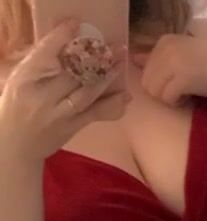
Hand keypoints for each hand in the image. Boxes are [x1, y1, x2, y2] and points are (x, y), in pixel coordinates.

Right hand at [0, 21, 127, 166]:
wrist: (16, 144)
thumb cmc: (18, 104)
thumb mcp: (21, 80)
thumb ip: (41, 63)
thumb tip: (68, 42)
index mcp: (25, 79)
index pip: (44, 54)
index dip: (60, 38)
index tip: (75, 25)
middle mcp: (43, 97)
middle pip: (71, 73)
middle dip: (93, 58)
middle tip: (112, 47)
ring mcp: (59, 114)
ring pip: (86, 93)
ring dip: (107, 77)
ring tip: (121, 63)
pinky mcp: (72, 127)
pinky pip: (94, 114)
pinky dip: (111, 105)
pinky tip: (125, 97)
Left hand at [132, 23, 206, 107]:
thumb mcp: (188, 50)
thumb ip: (161, 52)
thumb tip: (134, 57)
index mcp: (166, 39)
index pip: (146, 68)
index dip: (161, 80)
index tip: (180, 79)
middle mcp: (167, 48)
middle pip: (147, 81)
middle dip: (162, 90)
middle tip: (182, 88)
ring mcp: (174, 62)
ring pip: (153, 91)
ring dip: (168, 97)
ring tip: (185, 92)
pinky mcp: (182, 78)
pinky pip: (167, 99)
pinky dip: (177, 103)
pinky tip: (190, 97)